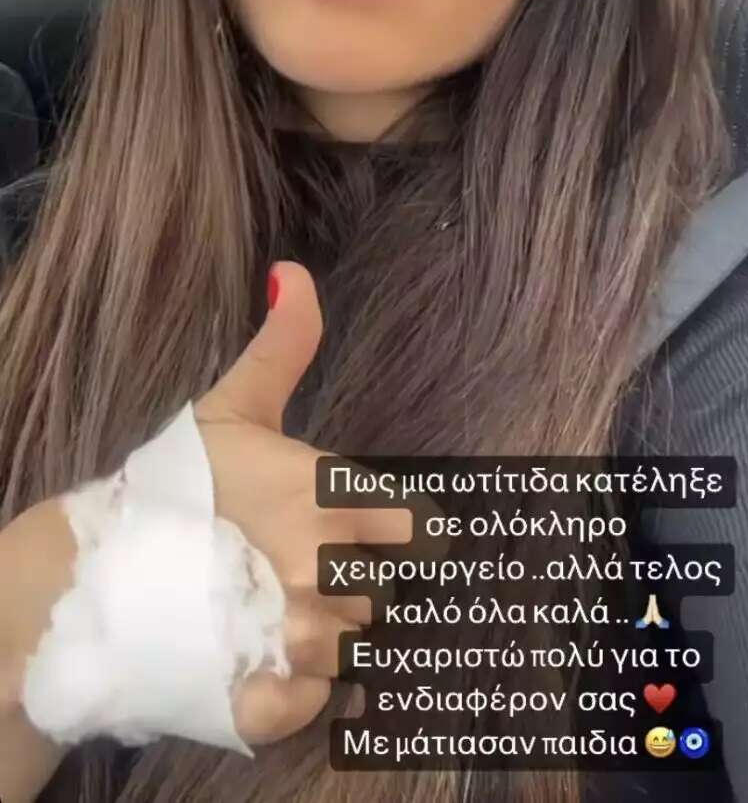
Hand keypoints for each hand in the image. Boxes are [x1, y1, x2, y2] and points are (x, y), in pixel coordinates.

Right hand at [193, 261, 412, 745]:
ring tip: (278, 610)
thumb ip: (282, 343)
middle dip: (359, 583)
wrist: (95, 566)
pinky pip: (316, 705)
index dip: (407, 532)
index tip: (379, 532)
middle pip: (388, 593)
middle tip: (307, 569)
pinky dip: (299, 692)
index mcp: (326, 497)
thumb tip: (294, 271)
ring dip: (327, 635)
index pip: (422, 528)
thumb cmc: (175, 482)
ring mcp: (294, 639)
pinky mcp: (262, 700)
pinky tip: (268, 661)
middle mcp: (324, 571)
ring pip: (352, 649)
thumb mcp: (233, 406)